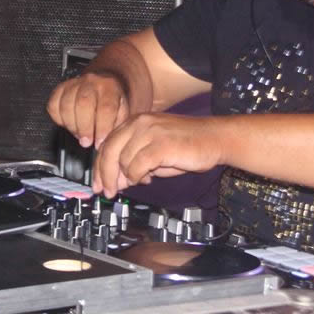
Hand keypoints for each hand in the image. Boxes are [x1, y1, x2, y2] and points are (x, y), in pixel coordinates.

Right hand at [47, 71, 130, 149]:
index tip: (99, 143)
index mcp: (110, 87)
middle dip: (84, 127)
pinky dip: (58, 119)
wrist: (103, 82)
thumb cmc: (113, 101)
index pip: (106, 107)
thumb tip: (107, 143)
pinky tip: (69, 124)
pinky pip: (53, 105)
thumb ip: (117, 126)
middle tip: (86, 142)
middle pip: (83, 104)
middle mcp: (91, 82)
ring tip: (79, 135)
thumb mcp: (123, 111)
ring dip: (71, 125)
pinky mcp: (60, 88)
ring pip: (66, 105)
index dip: (101, 128)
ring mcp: (74, 83)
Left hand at [93, 113, 223, 197]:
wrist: (215, 138)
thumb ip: (134, 162)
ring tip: (142, 180)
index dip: (99, 166)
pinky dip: (139, 177)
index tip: (98, 184)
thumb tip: (117, 180)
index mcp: (136, 122)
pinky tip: (149, 178)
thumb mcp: (155, 152)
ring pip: (123, 161)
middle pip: (109, 151)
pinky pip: (137, 166)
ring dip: (129, 177)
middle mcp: (140, 123)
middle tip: (109, 192)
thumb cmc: (188, 145)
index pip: (107, 144)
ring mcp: (150, 132)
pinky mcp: (160, 144)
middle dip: (106, 176)